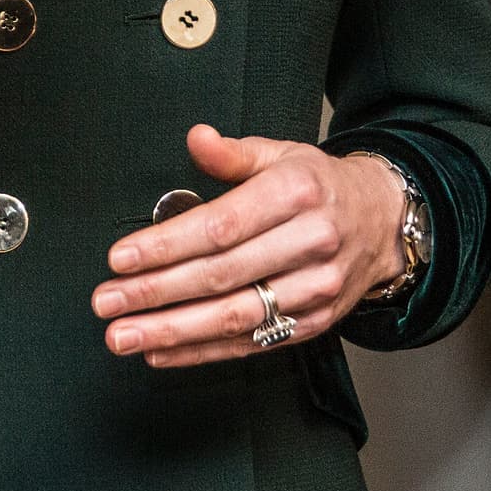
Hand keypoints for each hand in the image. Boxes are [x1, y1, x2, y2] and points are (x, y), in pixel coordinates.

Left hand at [91, 124, 406, 367]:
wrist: (382, 222)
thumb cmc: (319, 185)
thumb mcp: (281, 153)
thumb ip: (233, 153)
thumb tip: (196, 138)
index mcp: (296, 193)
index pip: (221, 226)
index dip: (167, 245)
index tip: (122, 257)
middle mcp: (309, 244)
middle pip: (221, 275)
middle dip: (156, 292)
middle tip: (107, 301)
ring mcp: (314, 290)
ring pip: (234, 317)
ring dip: (172, 331)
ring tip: (123, 335)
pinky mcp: (313, 324)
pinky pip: (250, 343)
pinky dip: (201, 352)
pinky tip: (161, 351)